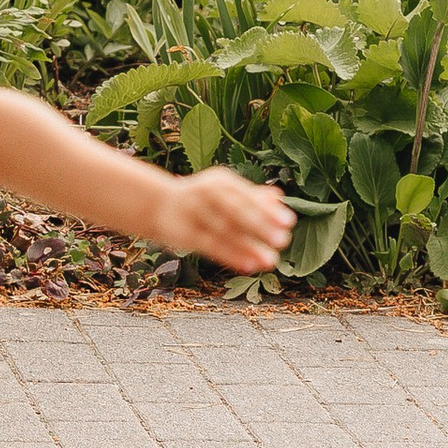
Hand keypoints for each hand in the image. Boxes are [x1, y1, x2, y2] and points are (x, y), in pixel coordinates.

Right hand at [153, 167, 295, 275]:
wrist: (159, 205)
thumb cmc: (201, 199)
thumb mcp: (224, 192)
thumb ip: (251, 195)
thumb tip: (279, 197)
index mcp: (220, 181)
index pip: (246, 195)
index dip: (267, 209)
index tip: (289, 222)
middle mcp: (204, 193)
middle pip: (234, 210)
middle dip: (260, 225)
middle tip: (283, 240)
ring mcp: (192, 212)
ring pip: (223, 230)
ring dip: (248, 246)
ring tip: (270, 261)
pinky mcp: (183, 233)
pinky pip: (210, 245)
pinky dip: (230, 256)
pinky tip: (249, 266)